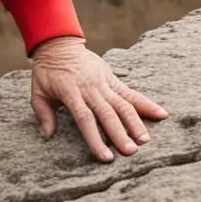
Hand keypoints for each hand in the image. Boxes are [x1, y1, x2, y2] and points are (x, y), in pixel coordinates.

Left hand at [29, 35, 167, 161]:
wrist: (58, 44)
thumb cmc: (47, 71)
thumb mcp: (38, 91)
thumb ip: (44, 114)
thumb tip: (47, 136)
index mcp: (71, 93)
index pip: (85, 119)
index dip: (95, 139)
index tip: (105, 158)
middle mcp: (90, 88)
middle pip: (107, 114)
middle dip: (120, 134)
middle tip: (130, 152)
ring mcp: (104, 83)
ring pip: (123, 104)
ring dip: (135, 122)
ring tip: (145, 141)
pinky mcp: (113, 78)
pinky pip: (131, 92)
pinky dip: (146, 103)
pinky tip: (162, 114)